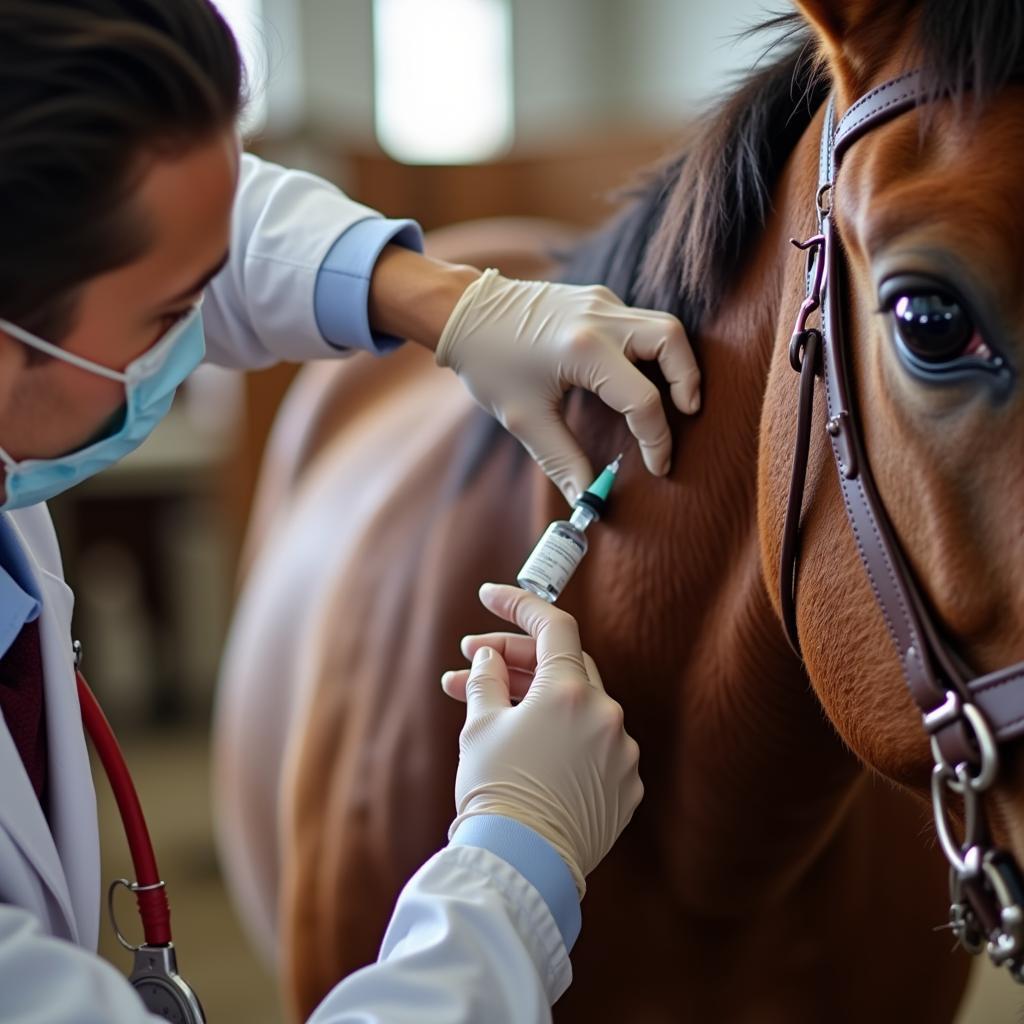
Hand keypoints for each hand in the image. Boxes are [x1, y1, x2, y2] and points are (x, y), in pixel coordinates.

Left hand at [435, 269, 699, 503]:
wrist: (464, 311)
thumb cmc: (489, 364)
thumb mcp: (524, 419)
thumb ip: (562, 461)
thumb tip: (587, 500)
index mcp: (582, 350)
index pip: (642, 399)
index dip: (656, 439)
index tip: (658, 465)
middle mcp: (599, 318)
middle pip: (671, 340)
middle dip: (687, 380)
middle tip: (687, 416)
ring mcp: (601, 301)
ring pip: (663, 324)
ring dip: (675, 362)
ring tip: (673, 399)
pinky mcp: (597, 297)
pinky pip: (639, 322)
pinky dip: (649, 350)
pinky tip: (636, 377)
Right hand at [441, 583, 642, 896]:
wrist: (520, 867)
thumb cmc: (494, 792)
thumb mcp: (478, 726)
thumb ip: (486, 678)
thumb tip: (489, 657)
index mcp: (569, 692)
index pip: (551, 625)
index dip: (519, 604)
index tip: (490, 596)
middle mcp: (605, 715)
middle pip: (565, 664)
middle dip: (518, 658)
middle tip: (475, 661)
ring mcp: (622, 752)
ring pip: (581, 707)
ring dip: (540, 700)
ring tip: (493, 710)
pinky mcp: (627, 787)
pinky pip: (596, 745)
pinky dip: (566, 737)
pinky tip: (531, 748)